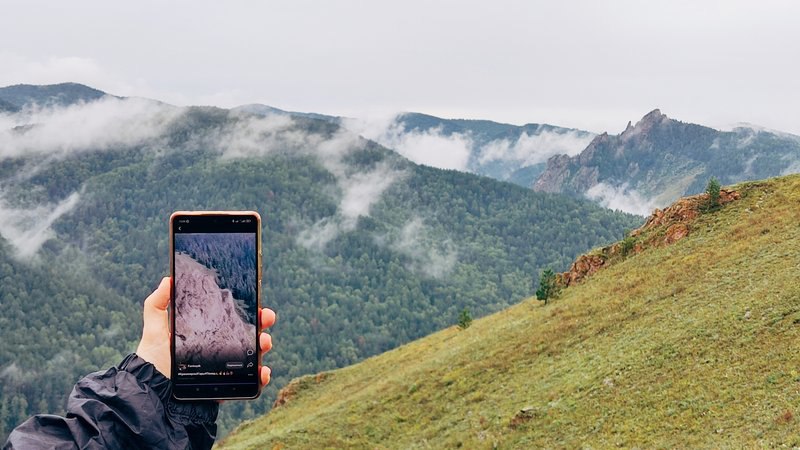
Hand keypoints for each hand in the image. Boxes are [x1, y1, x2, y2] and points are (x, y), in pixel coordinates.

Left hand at [136, 277, 275, 386]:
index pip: (234, 318)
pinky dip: (262, 376)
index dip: (249, 310)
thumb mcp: (155, 328)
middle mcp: (222, 348)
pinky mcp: (229, 386)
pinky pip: (251, 381)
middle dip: (263, 324)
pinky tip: (262, 371)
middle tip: (266, 318)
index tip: (257, 303)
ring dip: (264, 345)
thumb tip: (168, 279)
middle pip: (250, 333)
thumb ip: (157, 303)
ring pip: (254, 354)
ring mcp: (228, 368)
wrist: (155, 391)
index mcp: (209, 332)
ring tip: (264, 343)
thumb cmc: (155, 359)